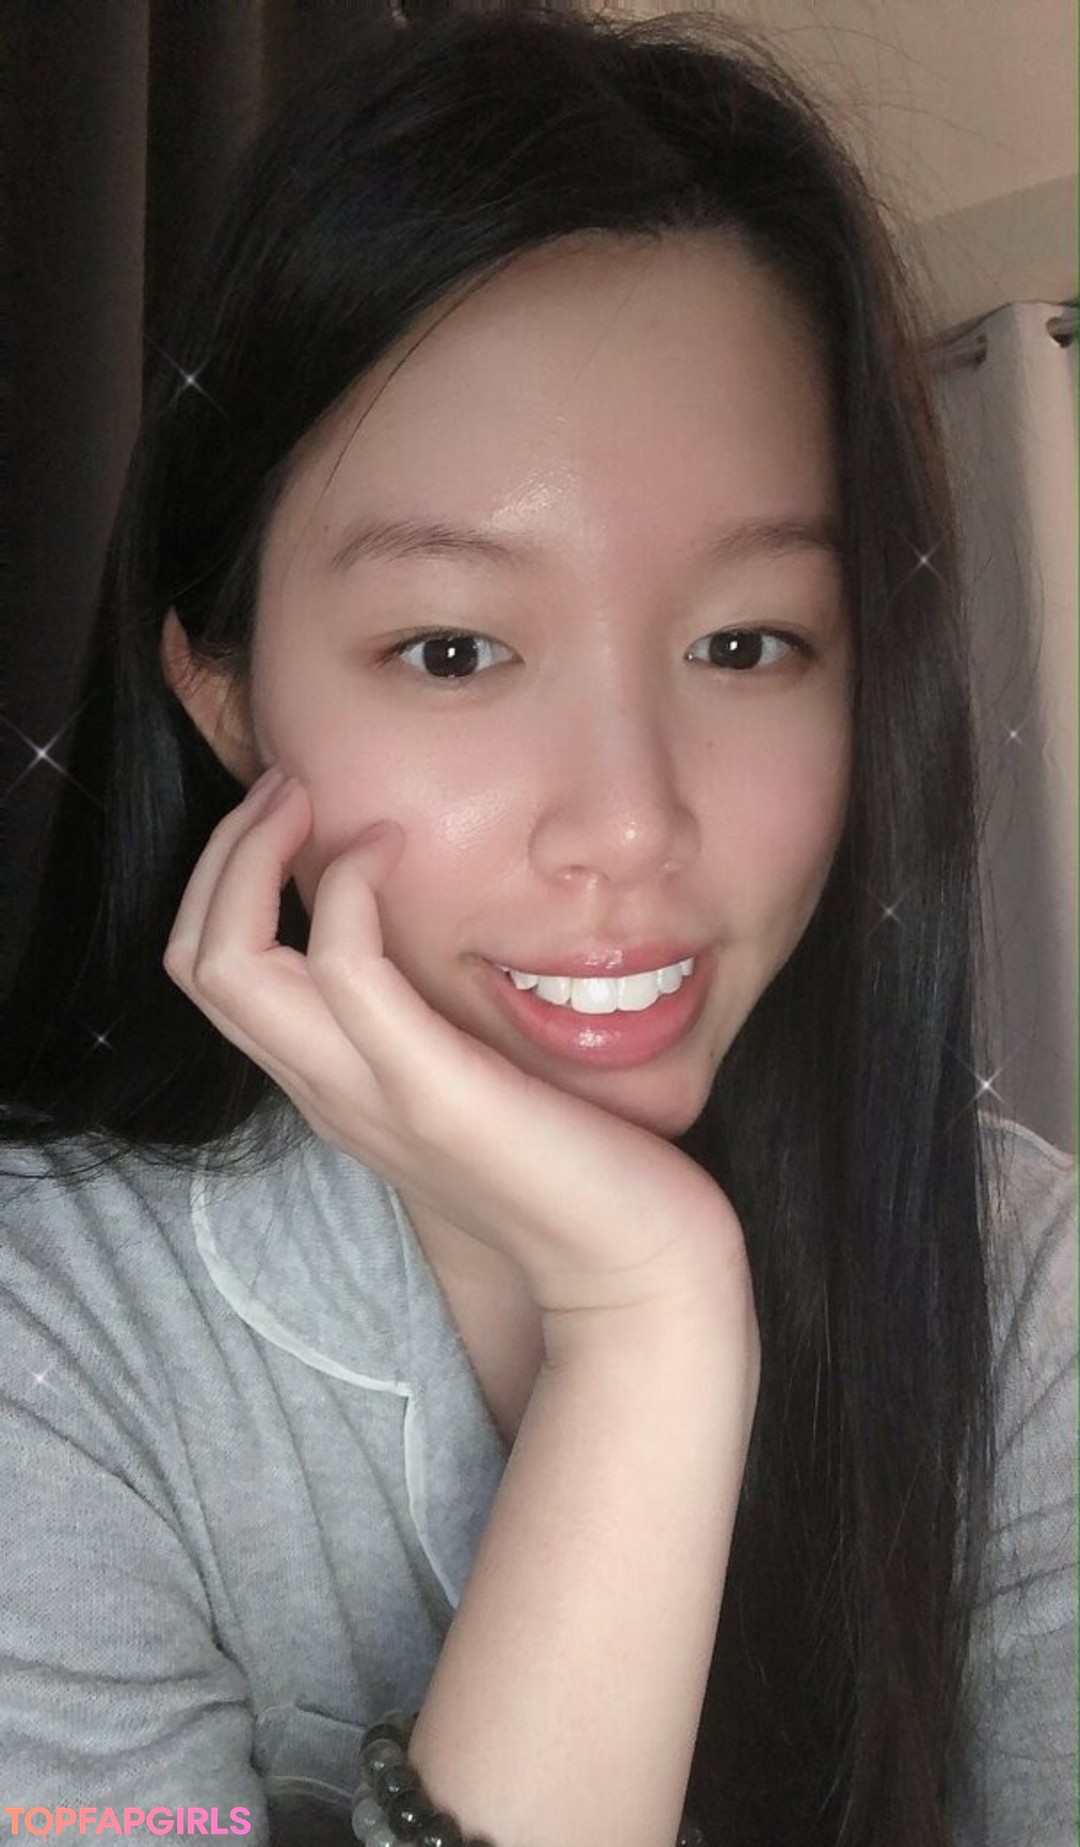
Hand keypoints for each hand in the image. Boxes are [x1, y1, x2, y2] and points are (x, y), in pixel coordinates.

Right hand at [164, 769, 754, 1330]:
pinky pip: (343, 970)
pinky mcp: (429, 1089)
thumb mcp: (474, 1078)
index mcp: (332, 1086)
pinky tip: (395, 848)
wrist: (633, 1270)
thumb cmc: (571, 1167)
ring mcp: (366, 1094)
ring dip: (255, 855)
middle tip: (286, 785)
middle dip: (223, 852)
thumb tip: (433, 936)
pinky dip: (348, 888)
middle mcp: (326, 1091)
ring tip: (311, 798)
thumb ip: (432, 1023)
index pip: (214, 975)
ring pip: (229, 963)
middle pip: (196, 960)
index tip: (290, 813)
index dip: (226, 881)